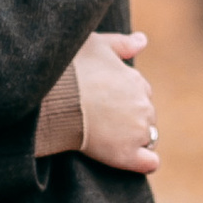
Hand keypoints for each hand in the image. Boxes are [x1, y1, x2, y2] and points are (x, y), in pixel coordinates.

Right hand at [74, 28, 158, 174]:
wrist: (53, 97)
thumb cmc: (69, 68)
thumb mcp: (95, 44)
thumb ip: (121, 44)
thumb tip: (143, 40)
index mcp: (136, 80)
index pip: (141, 92)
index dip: (124, 98)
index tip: (106, 102)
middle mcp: (143, 104)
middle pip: (145, 115)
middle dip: (129, 118)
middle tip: (103, 120)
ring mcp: (138, 130)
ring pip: (147, 137)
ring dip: (134, 138)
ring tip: (108, 138)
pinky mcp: (127, 154)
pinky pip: (149, 162)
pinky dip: (144, 162)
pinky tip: (133, 159)